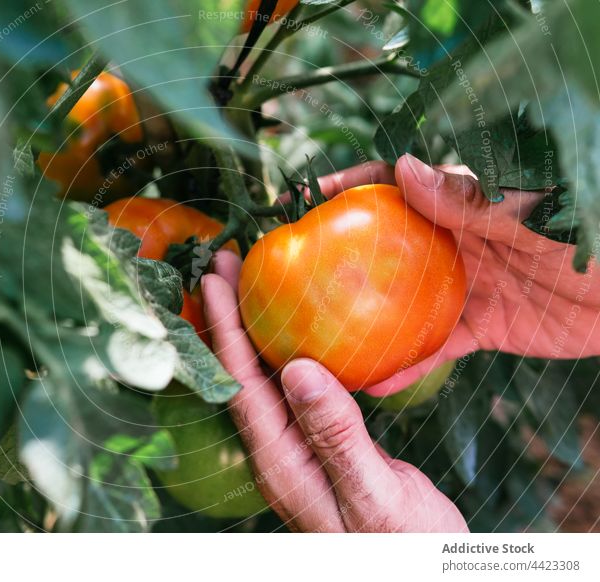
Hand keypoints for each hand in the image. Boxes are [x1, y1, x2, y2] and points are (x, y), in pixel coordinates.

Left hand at [201, 252, 468, 531]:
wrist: (424, 573)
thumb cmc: (402, 547)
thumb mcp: (374, 494)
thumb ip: (337, 436)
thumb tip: (298, 369)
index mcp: (282, 462)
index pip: (241, 385)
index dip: (224, 331)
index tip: (211, 281)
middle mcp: (280, 451)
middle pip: (243, 373)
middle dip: (228, 316)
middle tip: (220, 262)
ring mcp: (299, 447)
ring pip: (265, 376)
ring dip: (254, 326)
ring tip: (249, 281)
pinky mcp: (322, 444)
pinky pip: (295, 387)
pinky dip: (288, 347)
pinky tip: (300, 328)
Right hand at [294, 156, 599, 395]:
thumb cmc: (594, 239)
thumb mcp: (535, 214)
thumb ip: (473, 200)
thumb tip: (404, 170)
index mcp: (463, 203)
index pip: (394, 186)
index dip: (348, 187)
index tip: (303, 197)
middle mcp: (454, 242)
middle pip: (384, 248)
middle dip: (339, 258)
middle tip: (292, 275)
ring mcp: (464, 286)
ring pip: (400, 303)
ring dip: (363, 318)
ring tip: (317, 337)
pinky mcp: (481, 327)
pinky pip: (434, 347)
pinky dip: (407, 364)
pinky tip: (375, 382)